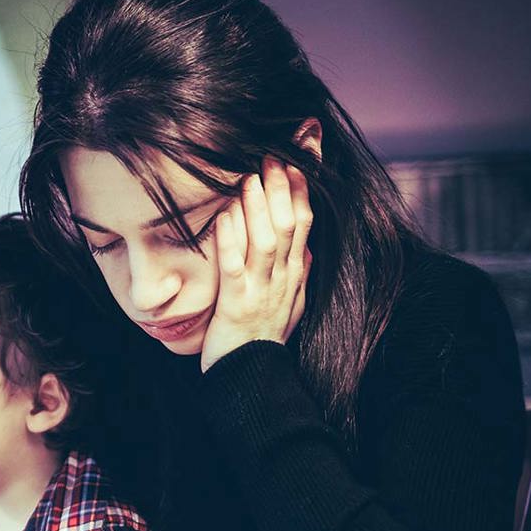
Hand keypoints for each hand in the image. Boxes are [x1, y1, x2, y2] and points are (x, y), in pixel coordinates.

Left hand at [200, 157, 312, 371]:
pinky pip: (235, 268)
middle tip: (272, 153)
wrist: (253, 378)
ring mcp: (262, 291)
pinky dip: (230, 241)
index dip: (303, 184)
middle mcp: (284, 277)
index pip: (305, 219)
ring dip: (258, 207)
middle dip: (283, 186)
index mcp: (296, 272)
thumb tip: (307, 247)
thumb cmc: (264, 336)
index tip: (300, 152)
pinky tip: (223, 217)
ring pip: (266, 242)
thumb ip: (298, 272)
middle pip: (290, 224)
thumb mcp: (291, 301)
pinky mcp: (237, 304)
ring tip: (250, 176)